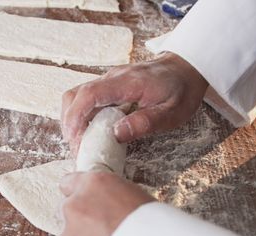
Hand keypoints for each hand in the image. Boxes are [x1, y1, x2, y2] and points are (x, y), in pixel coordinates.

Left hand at [59, 172, 154, 235]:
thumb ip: (112, 199)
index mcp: (94, 184)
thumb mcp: (137, 199)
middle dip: (84, 222)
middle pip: (71, 212)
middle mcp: (75, 206)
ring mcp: (69, 235)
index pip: (70, 182)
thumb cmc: (157, 228)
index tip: (86, 202)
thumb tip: (107, 207)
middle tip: (107, 233)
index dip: (81, 195)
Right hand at [61, 52, 208, 152]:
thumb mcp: (172, 112)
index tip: (74, 138)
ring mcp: (107, 80)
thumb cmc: (181, 90)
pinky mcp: (107, 86)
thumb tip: (116, 134)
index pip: (90, 94)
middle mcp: (111, 78)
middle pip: (74, 95)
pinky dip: (80, 117)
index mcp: (127, 82)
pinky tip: (89, 133)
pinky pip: (85, 99)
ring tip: (81, 143)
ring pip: (76, 97)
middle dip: (70, 123)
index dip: (76, 116)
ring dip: (72, 120)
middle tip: (78, 148)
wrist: (185, 68)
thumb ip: (145, 122)